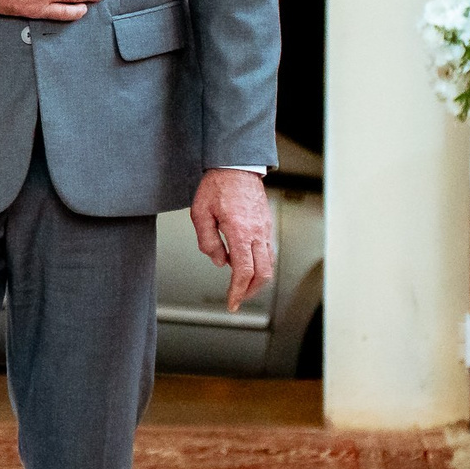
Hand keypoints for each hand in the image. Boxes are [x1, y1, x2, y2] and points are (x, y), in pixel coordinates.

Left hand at [191, 168, 273, 310]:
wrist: (236, 166)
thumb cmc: (217, 186)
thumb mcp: (200, 213)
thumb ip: (208, 241)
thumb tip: (220, 262)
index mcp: (240, 231)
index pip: (244, 271)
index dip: (238, 291)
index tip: (232, 302)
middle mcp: (257, 232)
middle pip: (263, 273)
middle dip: (251, 291)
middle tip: (238, 298)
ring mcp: (265, 229)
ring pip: (269, 264)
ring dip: (257, 279)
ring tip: (241, 285)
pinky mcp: (266, 226)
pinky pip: (267, 251)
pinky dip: (259, 264)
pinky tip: (244, 263)